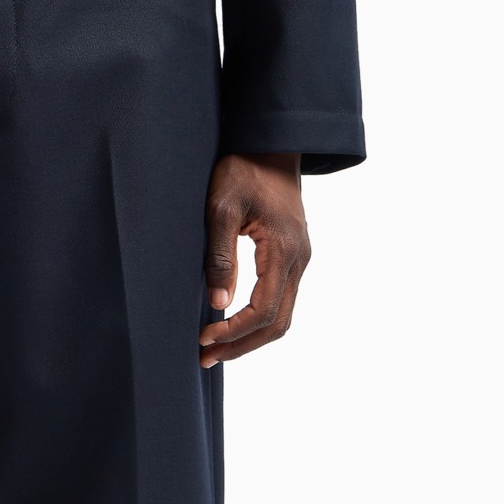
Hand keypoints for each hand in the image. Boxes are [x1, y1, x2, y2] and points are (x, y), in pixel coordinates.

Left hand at [200, 152, 309, 366]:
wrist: (270, 146)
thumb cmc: (242, 170)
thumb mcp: (220, 207)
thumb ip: (220, 255)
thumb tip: (218, 304)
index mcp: (283, 248)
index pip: (263, 309)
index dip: (234, 331)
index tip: (204, 339)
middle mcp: (299, 259)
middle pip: (278, 323)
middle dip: (242, 345)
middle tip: (206, 357)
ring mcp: (299, 260)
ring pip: (282, 316)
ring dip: (250, 337)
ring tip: (216, 349)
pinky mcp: (293, 258)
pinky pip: (280, 301)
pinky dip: (257, 321)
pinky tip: (231, 325)